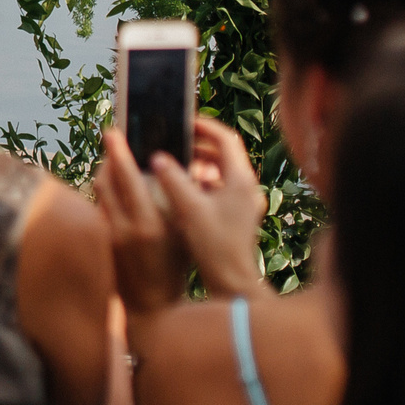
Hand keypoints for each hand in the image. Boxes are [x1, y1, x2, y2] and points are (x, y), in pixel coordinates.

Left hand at [93, 128, 192, 317]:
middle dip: (108, 157)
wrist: (154, 304)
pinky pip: (101, 206)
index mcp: (151, 225)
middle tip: (112, 138)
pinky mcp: (103, 240)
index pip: (128, 179)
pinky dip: (107, 192)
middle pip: (106, 179)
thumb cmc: (177, 266)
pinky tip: (116, 186)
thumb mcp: (181, 233)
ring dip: (106, 172)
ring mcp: (111, 234)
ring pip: (100, 191)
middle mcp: (126, 228)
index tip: (112, 132)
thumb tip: (168, 167)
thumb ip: (173, 201)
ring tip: (116, 159)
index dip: (118, 153)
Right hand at [149, 117, 267, 298]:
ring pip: (221, 170)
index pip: (225, 138)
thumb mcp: (188, 208)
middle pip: (224, 152)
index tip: (181, 123)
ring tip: (172, 164)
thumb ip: (171, 178)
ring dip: (198, 163)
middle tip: (171, 142)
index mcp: (240, 180)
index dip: (203, 126)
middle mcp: (247, 187)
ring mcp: (244, 201)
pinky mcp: (237, 214)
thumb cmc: (214, 245)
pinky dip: (201, 181)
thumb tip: (157, 158)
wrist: (232, 281)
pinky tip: (181, 189)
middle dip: (197, 145)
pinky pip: (220, 186)